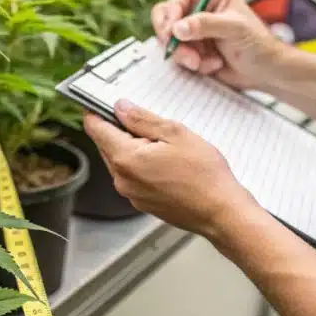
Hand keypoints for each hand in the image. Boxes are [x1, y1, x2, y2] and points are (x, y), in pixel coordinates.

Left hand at [82, 100, 260, 236]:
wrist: (221, 212)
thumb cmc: (204, 174)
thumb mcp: (174, 133)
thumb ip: (142, 119)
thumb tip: (120, 108)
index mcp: (125, 158)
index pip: (95, 129)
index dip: (95, 112)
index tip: (97, 103)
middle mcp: (122, 179)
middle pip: (106, 145)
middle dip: (118, 129)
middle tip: (142, 119)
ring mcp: (131, 194)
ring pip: (119, 161)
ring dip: (131, 147)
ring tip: (161, 142)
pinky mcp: (142, 202)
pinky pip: (132, 176)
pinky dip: (140, 164)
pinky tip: (165, 161)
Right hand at [151, 0, 285, 90]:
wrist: (265, 73)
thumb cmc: (258, 44)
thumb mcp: (234, 28)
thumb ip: (205, 25)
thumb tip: (177, 27)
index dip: (172, 8)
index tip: (172, 27)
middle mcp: (200, 11)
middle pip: (168, 15)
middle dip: (170, 35)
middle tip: (174, 47)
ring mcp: (195, 32)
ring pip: (170, 38)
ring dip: (183, 53)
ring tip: (200, 62)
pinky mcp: (193, 51)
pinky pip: (178, 56)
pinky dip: (192, 64)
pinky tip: (212, 66)